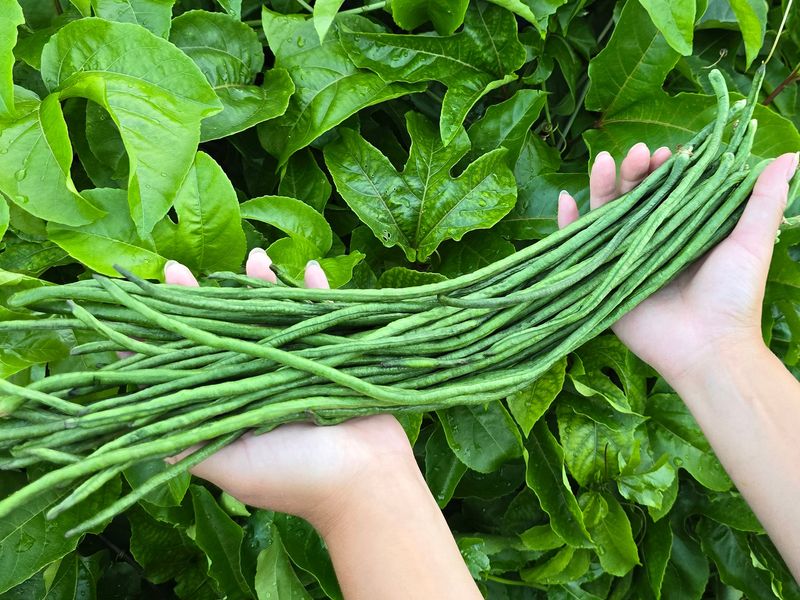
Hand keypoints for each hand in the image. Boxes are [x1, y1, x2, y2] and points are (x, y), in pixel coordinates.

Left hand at [163, 249, 414, 529]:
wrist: (364, 482)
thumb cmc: (294, 478)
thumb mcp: (229, 467)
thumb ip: (188, 443)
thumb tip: (137, 425)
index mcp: (238, 402)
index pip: (196, 358)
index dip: (173, 330)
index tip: (149, 303)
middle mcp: (265, 378)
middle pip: (231, 327)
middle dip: (207, 297)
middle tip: (182, 268)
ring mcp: (302, 362)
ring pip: (276, 314)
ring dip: (264, 283)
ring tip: (255, 256)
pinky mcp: (340, 353)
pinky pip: (328, 313)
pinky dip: (320, 290)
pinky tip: (311, 267)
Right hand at [558, 144, 799, 382]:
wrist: (707, 349)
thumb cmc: (735, 297)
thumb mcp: (751, 243)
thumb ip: (764, 201)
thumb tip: (789, 156)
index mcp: (683, 232)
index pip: (668, 189)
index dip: (665, 168)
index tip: (669, 152)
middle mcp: (651, 242)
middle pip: (634, 197)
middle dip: (633, 172)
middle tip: (638, 154)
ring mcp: (624, 260)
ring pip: (606, 216)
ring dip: (601, 186)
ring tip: (603, 161)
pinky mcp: (603, 281)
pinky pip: (579, 250)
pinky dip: (568, 224)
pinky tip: (566, 199)